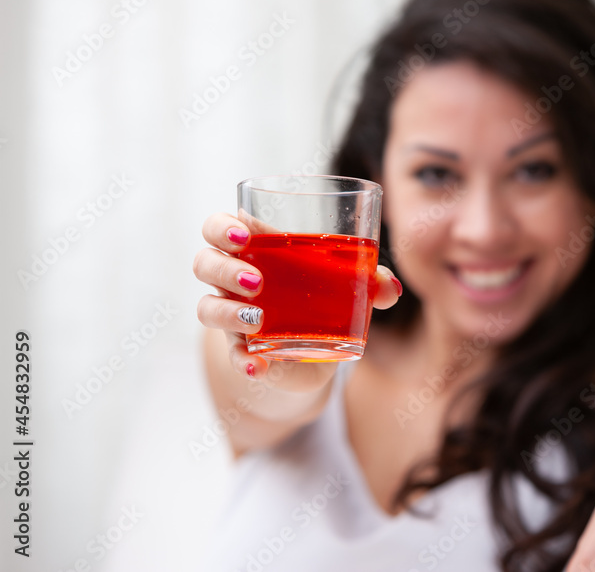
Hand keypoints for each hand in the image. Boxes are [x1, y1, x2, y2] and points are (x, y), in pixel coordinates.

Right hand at [193, 212, 401, 390]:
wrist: (313, 352)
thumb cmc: (322, 299)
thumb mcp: (347, 287)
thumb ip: (370, 282)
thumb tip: (390, 288)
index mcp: (256, 251)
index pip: (220, 229)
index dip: (223, 227)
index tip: (245, 235)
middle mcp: (234, 280)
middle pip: (204, 263)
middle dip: (224, 268)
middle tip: (256, 280)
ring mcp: (234, 316)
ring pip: (206, 307)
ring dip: (228, 312)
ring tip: (258, 319)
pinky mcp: (243, 351)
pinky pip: (231, 356)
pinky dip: (243, 361)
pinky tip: (258, 367)